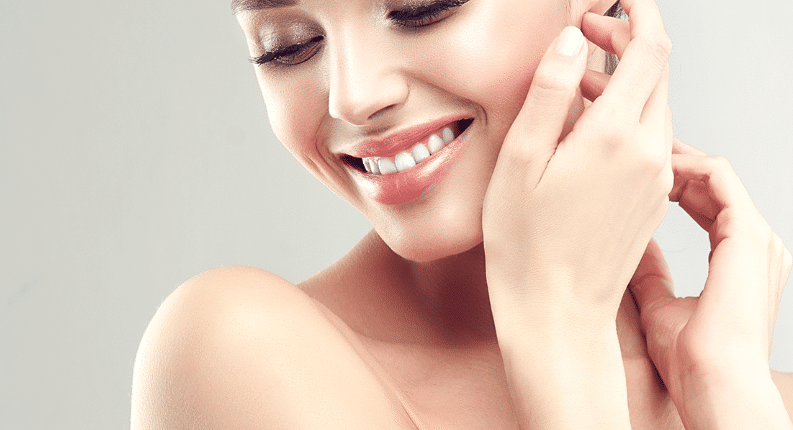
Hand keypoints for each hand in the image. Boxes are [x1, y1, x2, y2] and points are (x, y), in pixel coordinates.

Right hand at [483, 0, 672, 328]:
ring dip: (624, 81)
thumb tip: (572, 42)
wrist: (556, 313)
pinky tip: (589, 128)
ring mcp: (656, 178)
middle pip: (657, 73)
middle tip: (585, 33)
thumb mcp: (520, 160)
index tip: (616, 0)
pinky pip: (650, 139)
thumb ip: (548, 93)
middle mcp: (649, 153)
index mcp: (615, 136)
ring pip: (654, 106)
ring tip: (577, 82)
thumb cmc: (525, 246)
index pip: (650, 50)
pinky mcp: (652, 199)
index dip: (635, 15)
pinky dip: (627, 116)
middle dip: (627, 41)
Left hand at [629, 139, 792, 428]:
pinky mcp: (748, 233)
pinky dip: (685, 164)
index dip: (667, 182)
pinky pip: (719, 178)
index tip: (629, 172)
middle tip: (629, 149)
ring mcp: (755, 236)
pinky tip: (650, 164)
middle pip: (710, 184)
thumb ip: (648, 271)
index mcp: (736, 259)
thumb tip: (626, 242)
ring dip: (674, 158)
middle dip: (669, 162)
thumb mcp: (657, 304)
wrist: (716, 381)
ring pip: (714, 174)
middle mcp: (752, 243)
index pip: (704, 204)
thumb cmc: (690, 359)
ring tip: (633, 150)